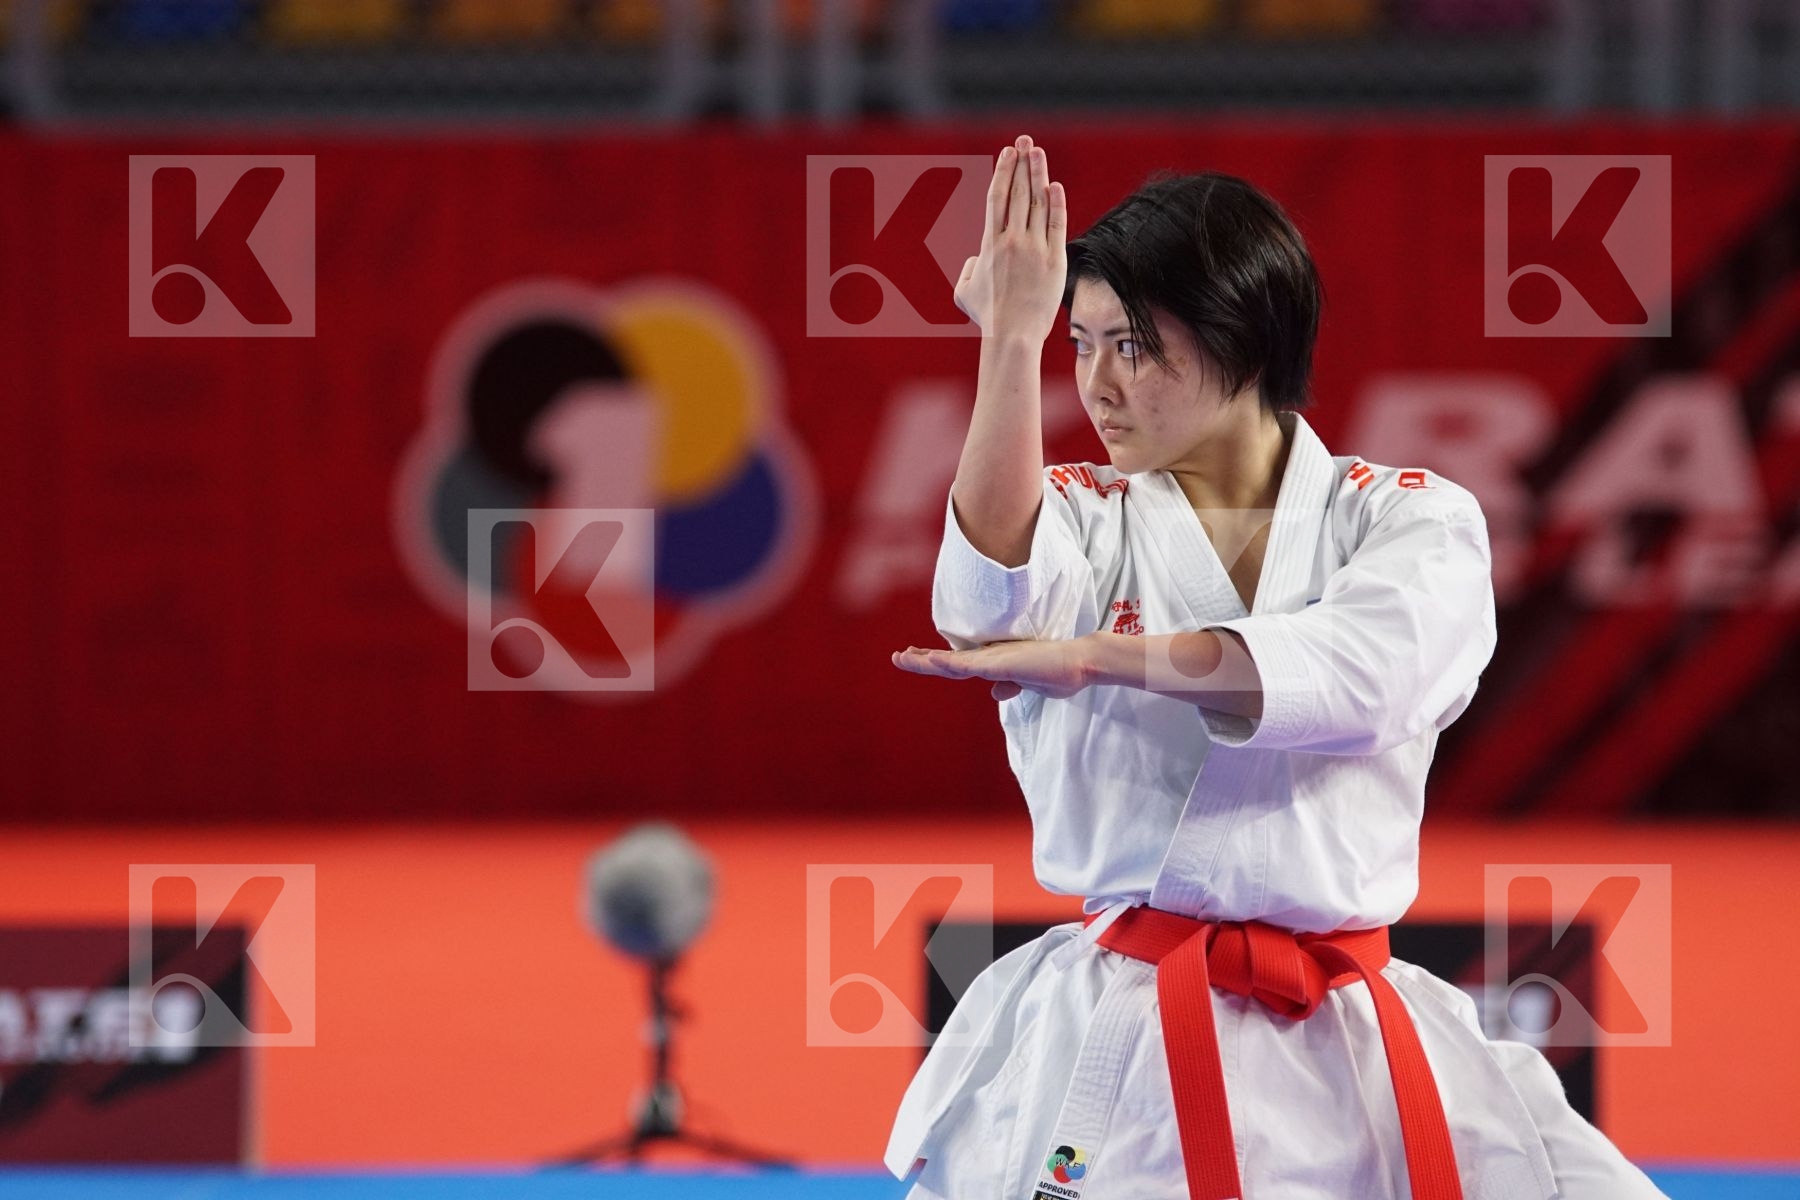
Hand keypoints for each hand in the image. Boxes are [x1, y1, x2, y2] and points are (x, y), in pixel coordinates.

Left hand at [891, 636, 1092, 701]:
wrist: (1080, 663)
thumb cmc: (1059, 673)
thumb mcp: (1029, 683)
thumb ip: (1010, 685)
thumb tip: (995, 693)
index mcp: (994, 664)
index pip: (958, 664)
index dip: (936, 661)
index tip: (916, 657)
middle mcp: (990, 658)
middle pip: (948, 660)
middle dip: (921, 659)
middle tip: (897, 656)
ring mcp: (995, 660)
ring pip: (953, 661)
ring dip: (926, 661)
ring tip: (902, 658)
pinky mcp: (1003, 663)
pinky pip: (971, 665)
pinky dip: (950, 663)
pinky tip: (933, 662)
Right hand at [953, 134, 1067, 340]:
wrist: (1012, 335)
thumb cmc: (988, 317)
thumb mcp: (964, 292)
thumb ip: (966, 270)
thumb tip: (974, 261)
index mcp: (989, 244)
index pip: (996, 198)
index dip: (1002, 172)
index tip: (1008, 153)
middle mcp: (1011, 240)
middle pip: (1018, 192)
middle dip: (1021, 163)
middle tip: (1025, 141)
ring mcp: (1034, 249)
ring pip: (1037, 203)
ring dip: (1038, 174)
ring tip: (1038, 153)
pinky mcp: (1054, 260)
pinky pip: (1057, 225)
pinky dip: (1056, 204)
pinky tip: (1055, 186)